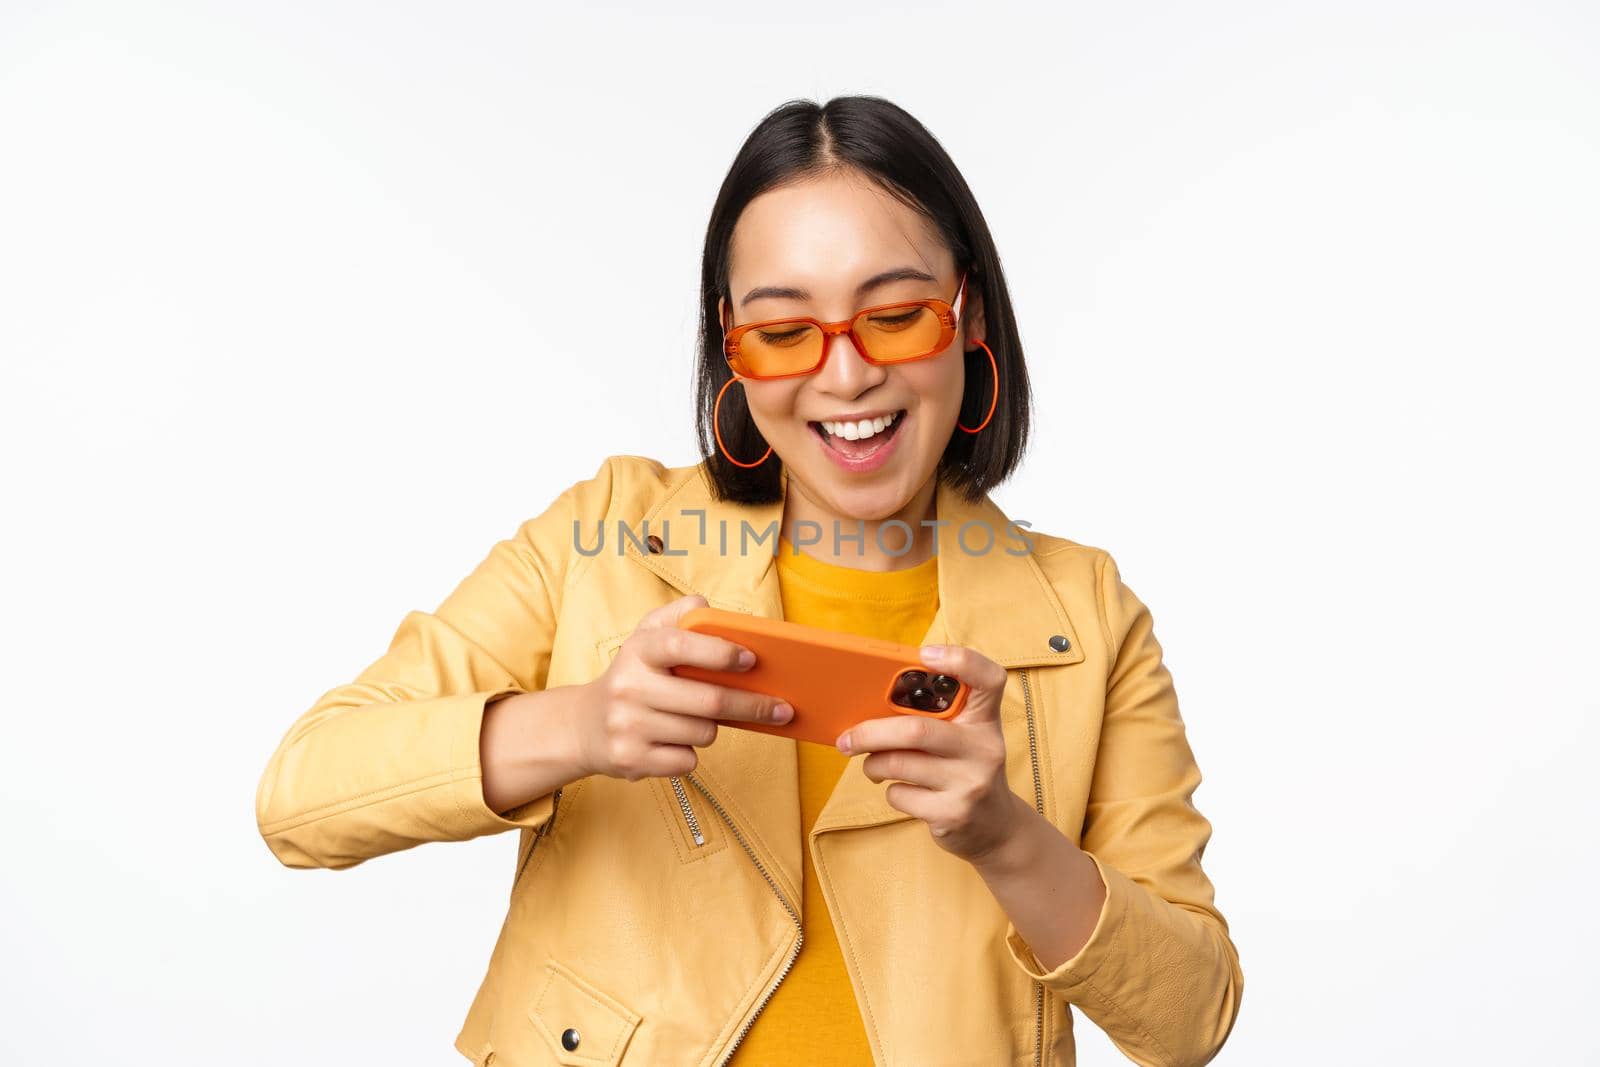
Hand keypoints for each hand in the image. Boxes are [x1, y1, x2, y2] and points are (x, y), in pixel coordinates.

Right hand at [571, 594, 794, 781]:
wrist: (585, 726)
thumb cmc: (635, 677)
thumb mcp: (647, 637)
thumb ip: (680, 615)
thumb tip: (709, 609)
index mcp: (638, 650)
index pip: (681, 644)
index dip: (720, 652)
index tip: (753, 660)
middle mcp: (628, 686)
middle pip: (707, 701)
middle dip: (752, 706)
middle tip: (783, 709)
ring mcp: (627, 726)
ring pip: (702, 733)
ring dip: (712, 728)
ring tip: (696, 719)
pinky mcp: (630, 759)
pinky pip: (688, 760)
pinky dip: (690, 753)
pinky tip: (672, 741)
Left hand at [836, 643, 1027, 863]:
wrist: (996, 827)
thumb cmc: (965, 768)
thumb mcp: (965, 737)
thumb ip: (936, 717)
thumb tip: (870, 702)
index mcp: (985, 719)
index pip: (988, 678)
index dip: (960, 660)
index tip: (925, 654)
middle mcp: (984, 748)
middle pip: (916, 730)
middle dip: (870, 733)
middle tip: (846, 739)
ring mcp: (971, 783)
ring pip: (899, 764)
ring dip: (873, 764)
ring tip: (873, 765)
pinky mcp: (953, 814)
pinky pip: (900, 795)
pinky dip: (890, 791)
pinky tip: (903, 791)